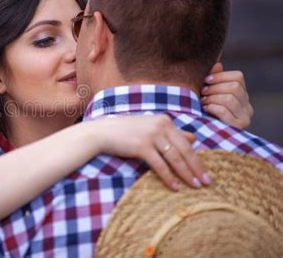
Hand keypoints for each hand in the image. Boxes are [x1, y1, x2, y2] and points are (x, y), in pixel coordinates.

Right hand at [91, 115, 209, 190]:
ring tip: (195, 186)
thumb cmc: (125, 131)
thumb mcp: (151, 128)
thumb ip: (172, 133)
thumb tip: (194, 138)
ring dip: (186, 174)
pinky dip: (169, 178)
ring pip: (175, 158)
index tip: (205, 172)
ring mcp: (152, 135)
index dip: (197, 159)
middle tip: (206, 183)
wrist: (101, 132)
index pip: (186, 142)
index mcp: (165, 120)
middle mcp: (161, 126)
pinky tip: (175, 187)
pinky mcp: (142, 146)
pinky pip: (160, 165)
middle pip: (184, 150)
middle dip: (197, 168)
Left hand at [201, 62, 253, 128]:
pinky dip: (212, 107)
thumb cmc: (202, 111)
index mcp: (242, 96)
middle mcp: (248, 107)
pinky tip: (205, 109)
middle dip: (214, 88)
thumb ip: (213, 79)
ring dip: (212, 98)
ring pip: (229, 98)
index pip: (238, 77)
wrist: (201, 133)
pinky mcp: (237, 127)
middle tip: (202, 92)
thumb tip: (217, 64)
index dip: (220, 76)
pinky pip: (224, 111)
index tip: (206, 80)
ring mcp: (245, 118)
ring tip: (202, 101)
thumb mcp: (207, 94)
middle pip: (234, 87)